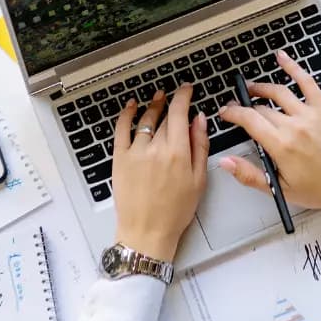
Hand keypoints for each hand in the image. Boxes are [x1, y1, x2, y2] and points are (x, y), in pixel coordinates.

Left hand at [111, 84, 208, 260]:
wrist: (147, 231)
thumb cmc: (175, 211)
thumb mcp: (199, 180)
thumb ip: (200, 146)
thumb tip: (200, 121)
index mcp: (178, 153)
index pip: (180, 113)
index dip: (183, 96)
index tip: (186, 89)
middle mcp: (156, 148)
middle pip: (165, 118)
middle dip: (171, 105)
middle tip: (175, 98)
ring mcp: (135, 152)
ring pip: (145, 120)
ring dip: (152, 106)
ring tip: (157, 99)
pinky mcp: (120, 159)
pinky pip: (121, 130)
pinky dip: (126, 115)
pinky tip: (131, 107)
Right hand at [216, 51, 320, 210]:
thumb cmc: (318, 189)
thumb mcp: (278, 188)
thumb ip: (249, 174)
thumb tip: (226, 162)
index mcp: (281, 145)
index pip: (249, 120)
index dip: (233, 113)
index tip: (226, 113)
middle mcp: (294, 126)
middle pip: (261, 108)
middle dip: (245, 105)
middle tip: (238, 107)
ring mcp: (310, 115)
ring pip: (279, 92)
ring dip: (262, 88)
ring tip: (251, 88)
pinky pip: (307, 83)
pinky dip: (294, 68)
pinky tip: (282, 58)